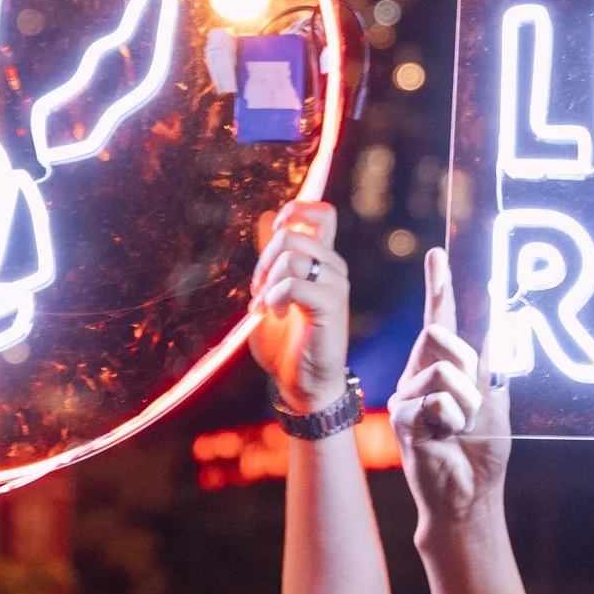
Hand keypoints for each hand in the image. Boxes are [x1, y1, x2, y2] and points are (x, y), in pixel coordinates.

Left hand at [248, 202, 350, 413]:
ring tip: (266, 306)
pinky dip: (275, 297)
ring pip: (292, 256)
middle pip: (293, 233)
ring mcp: (335, 285)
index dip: (295, 211)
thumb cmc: (287, 341)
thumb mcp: (273, 290)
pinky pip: (294, 283)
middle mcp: (333, 267)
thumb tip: (265, 218)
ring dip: (268, 281)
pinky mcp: (330, 305)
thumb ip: (272, 257)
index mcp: (322, 260)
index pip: (323, 214)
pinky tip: (277, 314)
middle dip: (263, 258)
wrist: (303, 382)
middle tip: (258, 289)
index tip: (273, 234)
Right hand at [391, 246, 511, 541]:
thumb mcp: (496, 402)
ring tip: (461, 428)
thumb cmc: (480, 453)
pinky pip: (436, 398)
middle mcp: (417, 377)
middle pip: (438, 335)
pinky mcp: (401, 417)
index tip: (438, 254)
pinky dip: (453, 417)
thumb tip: (503, 321)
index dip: (438, 286)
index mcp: (441, 370)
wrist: (468, 497)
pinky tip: (446, 438)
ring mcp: (405, 396)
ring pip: (443, 368)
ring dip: (467, 400)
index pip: (438, 321)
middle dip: (467, 364)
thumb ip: (493, 364)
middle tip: (473, 404)